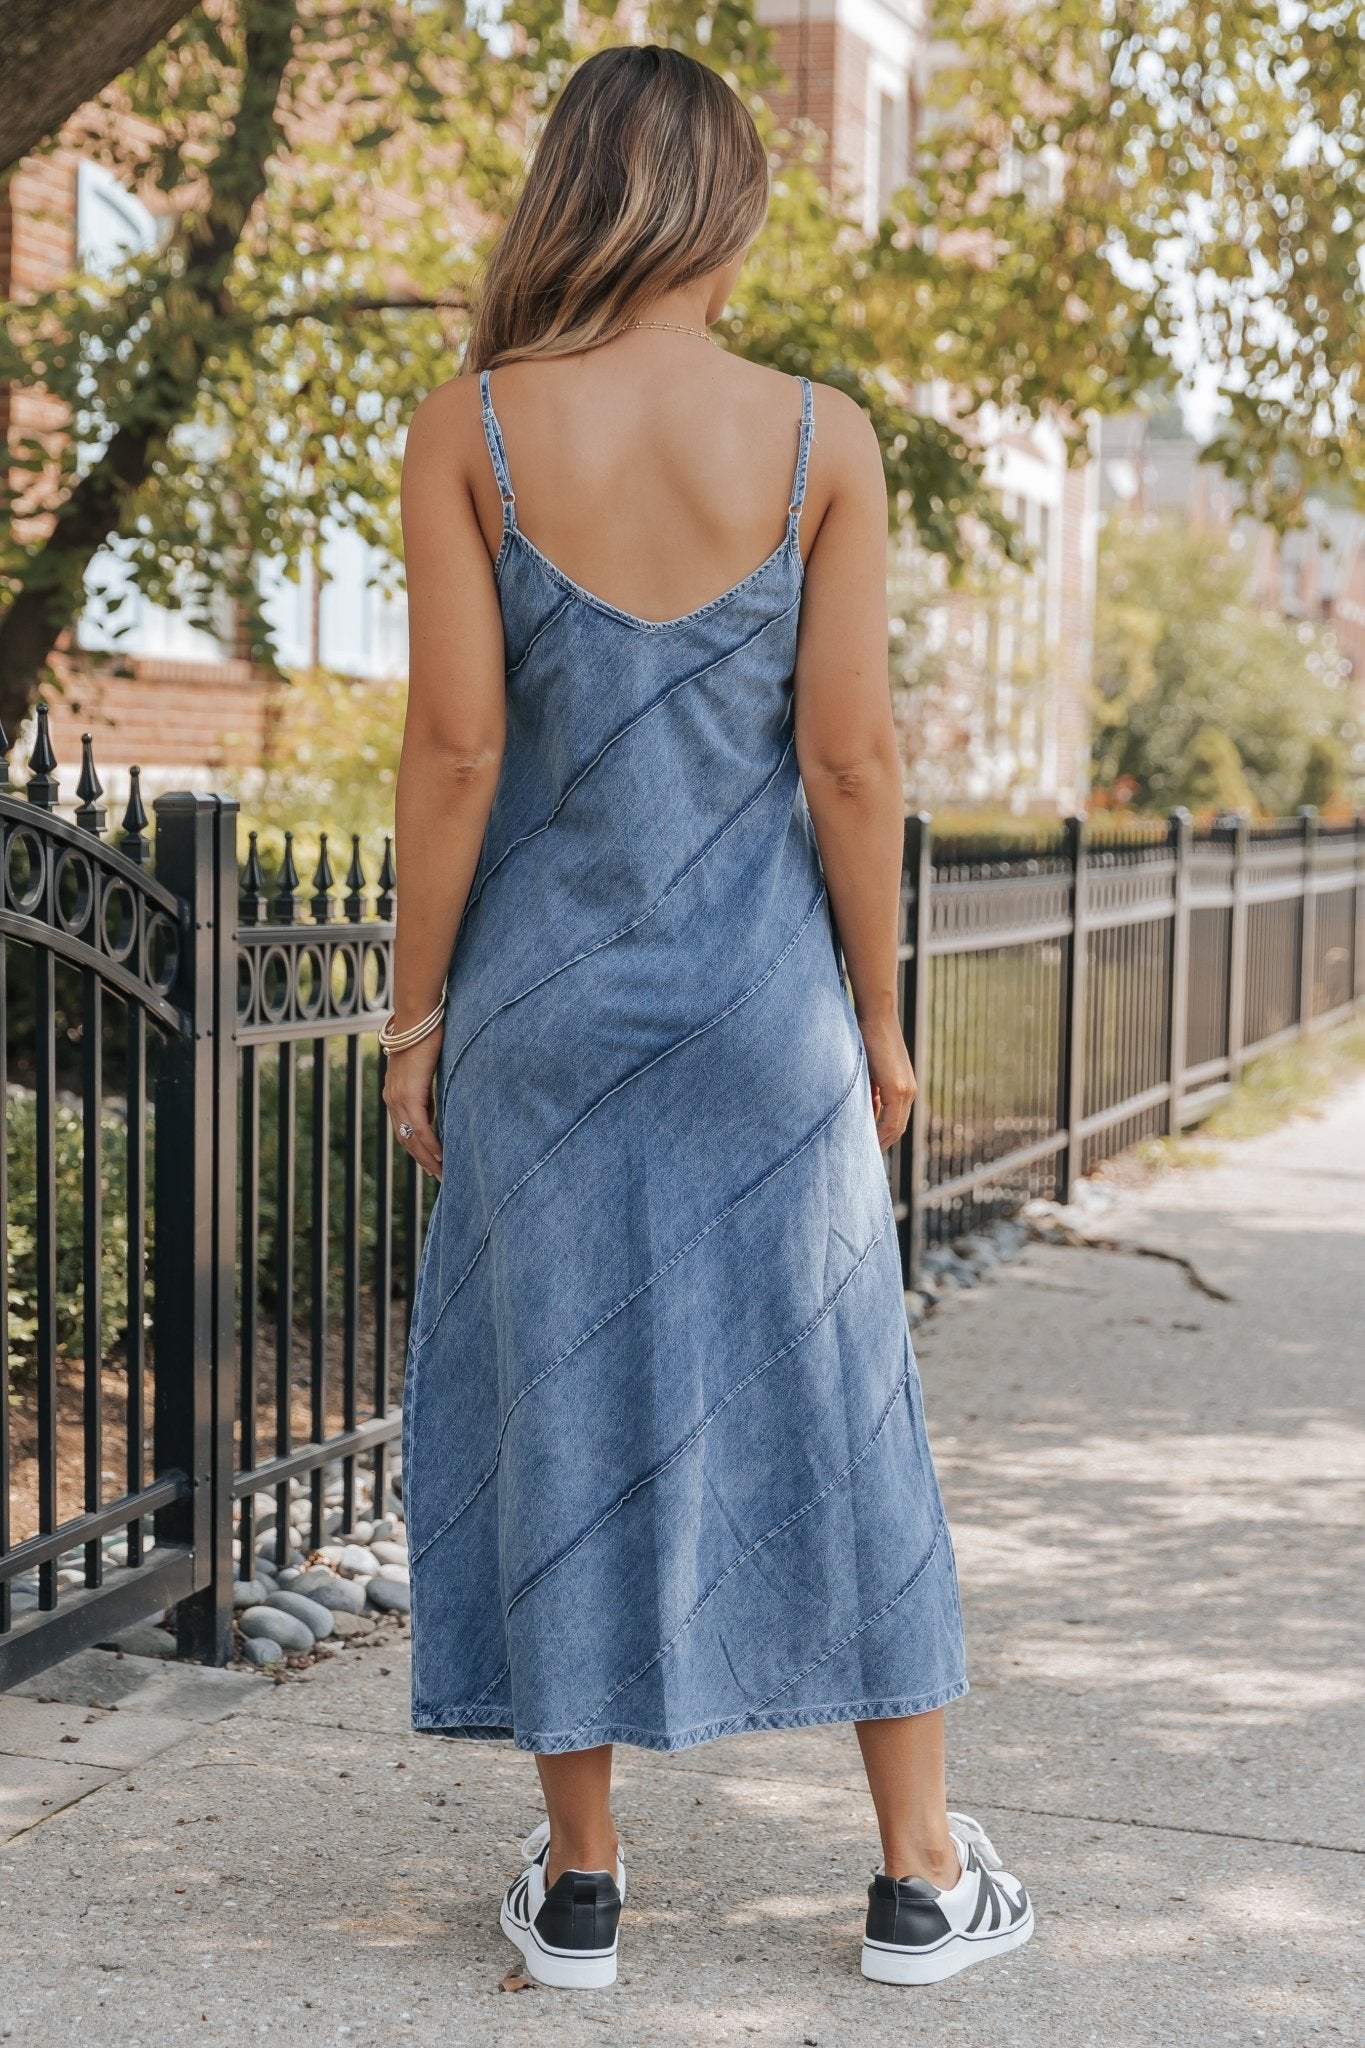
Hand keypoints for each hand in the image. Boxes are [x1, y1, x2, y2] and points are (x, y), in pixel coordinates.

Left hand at [382, 1032, 442, 1178]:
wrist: (417, 1016)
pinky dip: (430, 1144)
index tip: (430, 1162)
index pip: (404, 1129)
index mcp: (394, 1092)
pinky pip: (420, 1126)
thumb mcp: (426, 1066)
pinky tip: (441, 1156)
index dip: (416, 1148)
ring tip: (441, 1172)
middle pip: (405, 1139)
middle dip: (422, 1159)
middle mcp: (392, 1098)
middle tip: (437, 1175)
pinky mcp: (410, 1093)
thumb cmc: (425, 1034)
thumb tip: (437, 1101)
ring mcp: (398, 1097)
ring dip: (427, 1157)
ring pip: (412, 1137)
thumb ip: (427, 1085)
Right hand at [858, 1005, 916, 1150]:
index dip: (882, 1138)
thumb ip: (871, 1091)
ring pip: (895, 1128)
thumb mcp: (869, 1070)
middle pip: (897, 1130)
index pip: (896, 1123)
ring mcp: (905, 1090)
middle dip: (881, 1145)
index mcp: (904, 1088)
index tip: (868, 1149)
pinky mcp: (897, 1087)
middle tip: (863, 1160)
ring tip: (862, 1155)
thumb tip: (863, 1110)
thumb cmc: (867, 1037)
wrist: (876, 1015)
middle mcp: (909, 1091)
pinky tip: (864, 1141)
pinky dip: (878, 1133)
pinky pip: (889, 1120)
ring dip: (879, 1142)